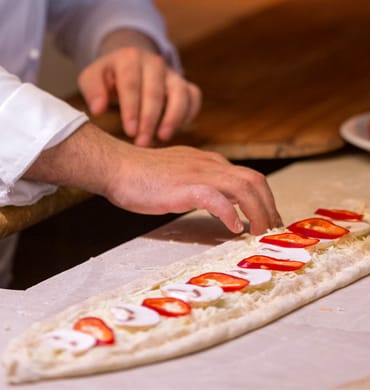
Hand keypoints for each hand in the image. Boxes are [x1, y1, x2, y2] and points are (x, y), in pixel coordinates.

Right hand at [24, 123, 281, 234]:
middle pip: (255, 182)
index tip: (267, 219)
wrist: (119, 167)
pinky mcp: (185, 187)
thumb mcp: (183, 177)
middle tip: (272, 230)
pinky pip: (216, 199)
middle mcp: (211, 165)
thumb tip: (223, 205)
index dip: (264, 200)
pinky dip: (229, 214)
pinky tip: (233, 228)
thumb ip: (204, 186)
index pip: (249, 178)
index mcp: (211, 164)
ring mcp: (199, 174)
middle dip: (269, 207)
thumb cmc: (145, 176)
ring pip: (243, 189)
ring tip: (259, 233)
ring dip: (258, 213)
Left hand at [78, 29, 200, 146]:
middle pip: (156, 92)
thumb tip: (98, 110)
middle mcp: (154, 63)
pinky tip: (174, 131)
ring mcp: (172, 74)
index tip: (130, 132)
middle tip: (142, 142)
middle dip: (149, 120)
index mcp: (129, 58)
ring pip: (180, 94)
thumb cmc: (110, 78)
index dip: (132, 109)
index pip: (131, 84)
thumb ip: (93, 91)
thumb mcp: (93, 78)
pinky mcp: (185, 85)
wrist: (130, 66)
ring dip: (173, 118)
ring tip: (163, 138)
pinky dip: (188, 115)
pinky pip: (194, 98)